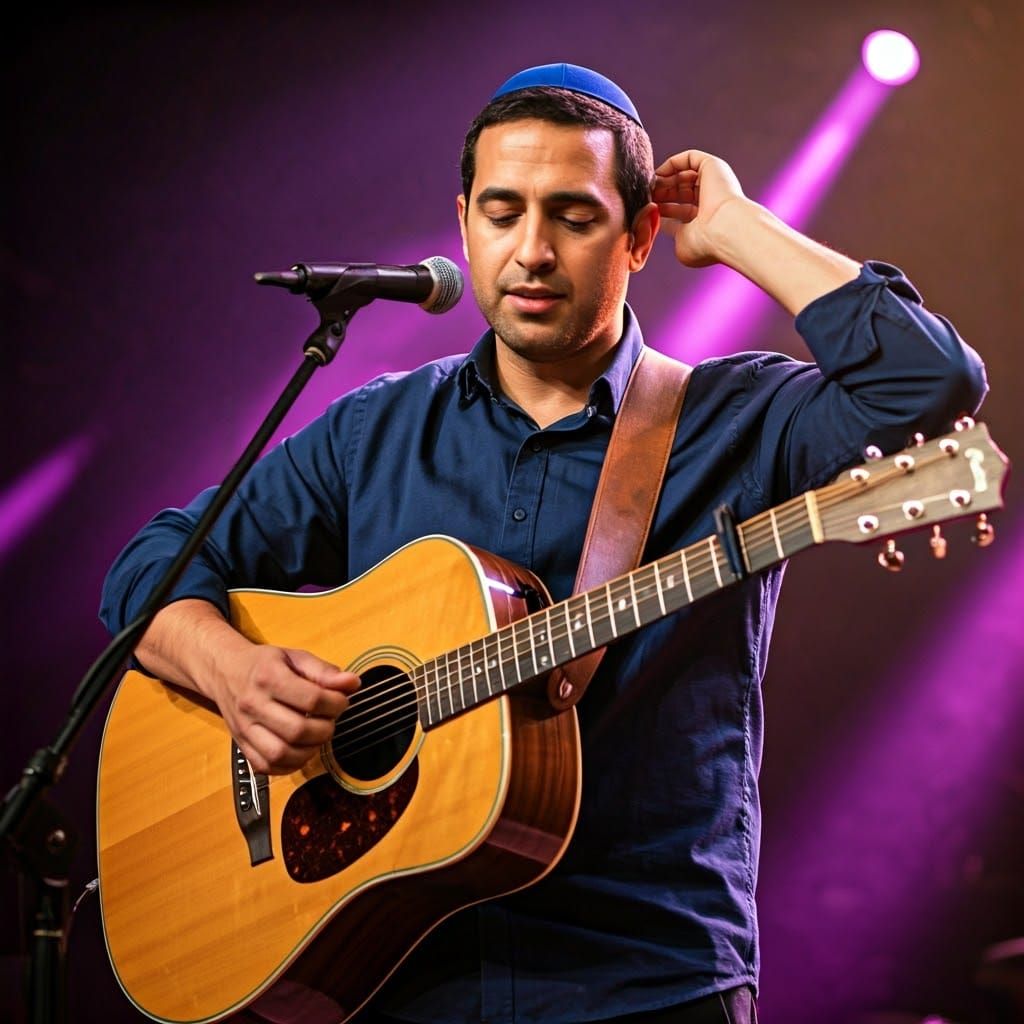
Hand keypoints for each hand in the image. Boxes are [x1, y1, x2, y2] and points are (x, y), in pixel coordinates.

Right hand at [210, 645, 359, 773]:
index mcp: (268, 677)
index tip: (341, 700)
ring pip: (280, 753)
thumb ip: (324, 671)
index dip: (336, 703)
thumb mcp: (295, 657)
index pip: (311, 699)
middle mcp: (253, 704)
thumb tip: (352, 683)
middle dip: (325, 729)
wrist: (224, 671)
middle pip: (297, 730)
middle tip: (329, 720)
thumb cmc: (263, 664)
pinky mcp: (241, 745)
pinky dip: (289, 764)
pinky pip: (266, 766)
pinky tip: (300, 750)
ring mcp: (244, 728)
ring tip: (316, 736)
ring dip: (309, 750)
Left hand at [652, 150, 746, 267]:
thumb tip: (658, 221)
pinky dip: (671, 164)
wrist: (726, 231)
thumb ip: (670, 231)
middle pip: (678, 191)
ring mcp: (712, 182)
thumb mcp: (681, 242)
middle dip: (659, 193)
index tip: (645, 212)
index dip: (660, 209)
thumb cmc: (706, 243)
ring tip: (648, 188)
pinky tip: (657, 176)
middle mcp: (710, 200)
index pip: (678, 211)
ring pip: (682, 175)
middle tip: (643, 198)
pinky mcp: (713, 166)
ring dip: (662, 180)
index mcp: (705, 221)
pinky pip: (689, 158)